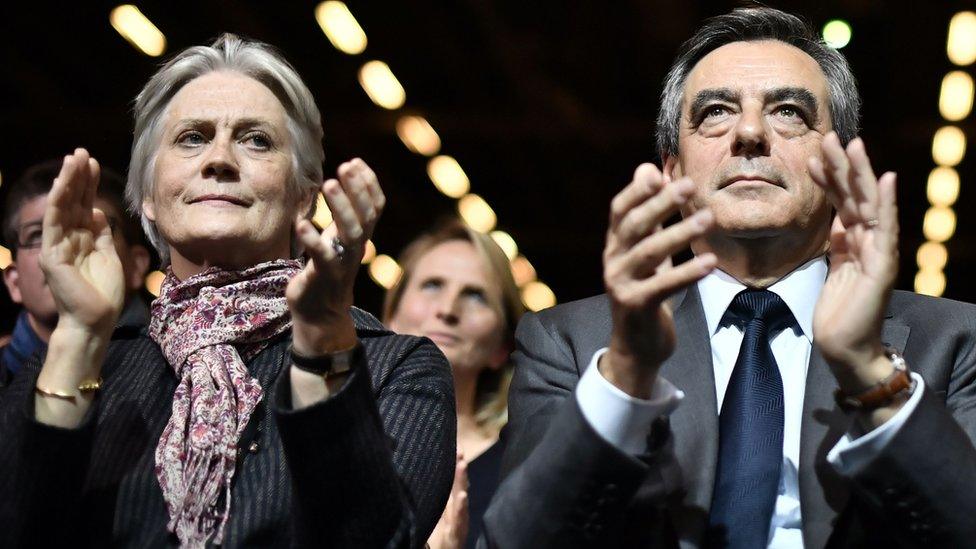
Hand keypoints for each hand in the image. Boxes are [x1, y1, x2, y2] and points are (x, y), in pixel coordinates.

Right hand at [40, 149, 124, 336]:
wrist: (96, 321)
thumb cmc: (104, 293)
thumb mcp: (109, 255)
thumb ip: (101, 234)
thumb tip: (96, 212)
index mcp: (82, 239)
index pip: (83, 205)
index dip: (88, 185)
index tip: (93, 163)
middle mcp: (67, 239)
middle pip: (72, 201)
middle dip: (77, 177)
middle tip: (82, 152)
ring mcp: (58, 245)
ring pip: (62, 207)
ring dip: (67, 182)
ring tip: (73, 159)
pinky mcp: (53, 254)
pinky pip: (55, 223)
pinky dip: (59, 202)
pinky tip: (63, 184)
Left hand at [286, 158, 384, 354]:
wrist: (319, 314)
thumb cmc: (325, 270)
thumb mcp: (337, 239)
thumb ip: (343, 215)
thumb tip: (344, 180)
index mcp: (361, 238)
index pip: (375, 207)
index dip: (369, 185)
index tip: (356, 162)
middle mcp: (357, 249)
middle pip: (365, 217)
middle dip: (357, 190)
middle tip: (344, 166)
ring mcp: (344, 264)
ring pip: (351, 234)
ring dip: (341, 208)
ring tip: (328, 184)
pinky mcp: (325, 278)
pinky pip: (323, 257)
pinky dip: (314, 240)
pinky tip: (302, 223)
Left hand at [427, 451, 468, 548]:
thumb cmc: (437, 541)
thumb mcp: (431, 517)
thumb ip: (430, 500)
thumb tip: (418, 478)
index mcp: (446, 507)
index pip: (449, 482)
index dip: (451, 465)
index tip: (453, 445)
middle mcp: (454, 512)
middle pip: (456, 486)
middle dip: (458, 468)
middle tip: (459, 449)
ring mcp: (457, 522)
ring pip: (459, 500)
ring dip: (461, 481)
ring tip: (462, 464)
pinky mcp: (456, 535)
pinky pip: (460, 521)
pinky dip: (461, 508)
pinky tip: (463, 496)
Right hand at [601, 164, 716, 397]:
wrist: (636, 344)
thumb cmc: (646, 289)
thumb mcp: (645, 249)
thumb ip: (647, 213)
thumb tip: (647, 168)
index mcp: (615, 244)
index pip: (619, 210)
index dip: (637, 191)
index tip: (660, 172)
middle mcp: (613, 260)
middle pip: (634, 225)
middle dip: (661, 204)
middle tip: (689, 186)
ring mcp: (621, 283)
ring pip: (649, 252)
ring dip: (680, 233)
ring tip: (708, 219)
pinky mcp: (635, 305)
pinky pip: (663, 285)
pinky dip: (687, 272)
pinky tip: (710, 263)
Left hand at [808, 133, 897, 391]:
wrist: (845, 348)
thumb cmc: (837, 312)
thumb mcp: (832, 268)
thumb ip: (835, 242)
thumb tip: (831, 217)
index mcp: (854, 242)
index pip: (841, 202)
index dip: (830, 178)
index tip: (815, 154)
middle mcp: (869, 242)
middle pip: (855, 196)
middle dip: (843, 166)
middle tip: (829, 136)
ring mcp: (879, 251)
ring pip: (868, 204)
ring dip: (860, 174)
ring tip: (853, 145)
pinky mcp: (883, 265)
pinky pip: (884, 228)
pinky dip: (884, 203)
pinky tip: (884, 179)